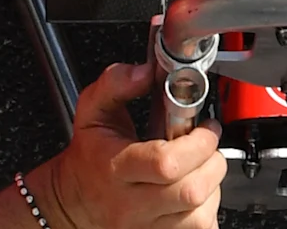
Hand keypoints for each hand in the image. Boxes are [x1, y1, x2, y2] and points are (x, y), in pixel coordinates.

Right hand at [26, 63, 223, 228]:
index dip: (197, 143)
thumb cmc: (90, 157)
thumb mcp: (92, 111)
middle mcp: (131, 204)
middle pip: (191, 191)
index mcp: (116, 168)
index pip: (166, 163)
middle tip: (207, 147)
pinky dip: (207, 212)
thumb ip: (116, 83)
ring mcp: (145, 227)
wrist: (74, 203)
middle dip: (212, 162)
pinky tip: (195, 193)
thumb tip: (145, 72)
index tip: (204, 128)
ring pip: (200, 216)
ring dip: (212, 188)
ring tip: (199, 169)